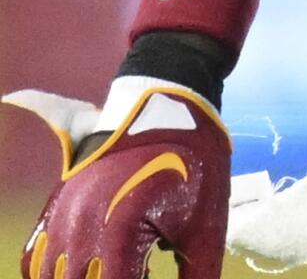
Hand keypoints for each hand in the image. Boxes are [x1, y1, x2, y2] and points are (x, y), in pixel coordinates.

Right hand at [6, 77, 230, 278]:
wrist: (167, 108)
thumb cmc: (193, 163)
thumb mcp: (208, 223)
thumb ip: (198, 274)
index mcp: (120, 233)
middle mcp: (80, 229)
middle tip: (138, 272)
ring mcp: (61, 219)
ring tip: (120, 269)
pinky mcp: (54, 209)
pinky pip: (35, 260)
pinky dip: (52, 276)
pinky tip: (85, 271)